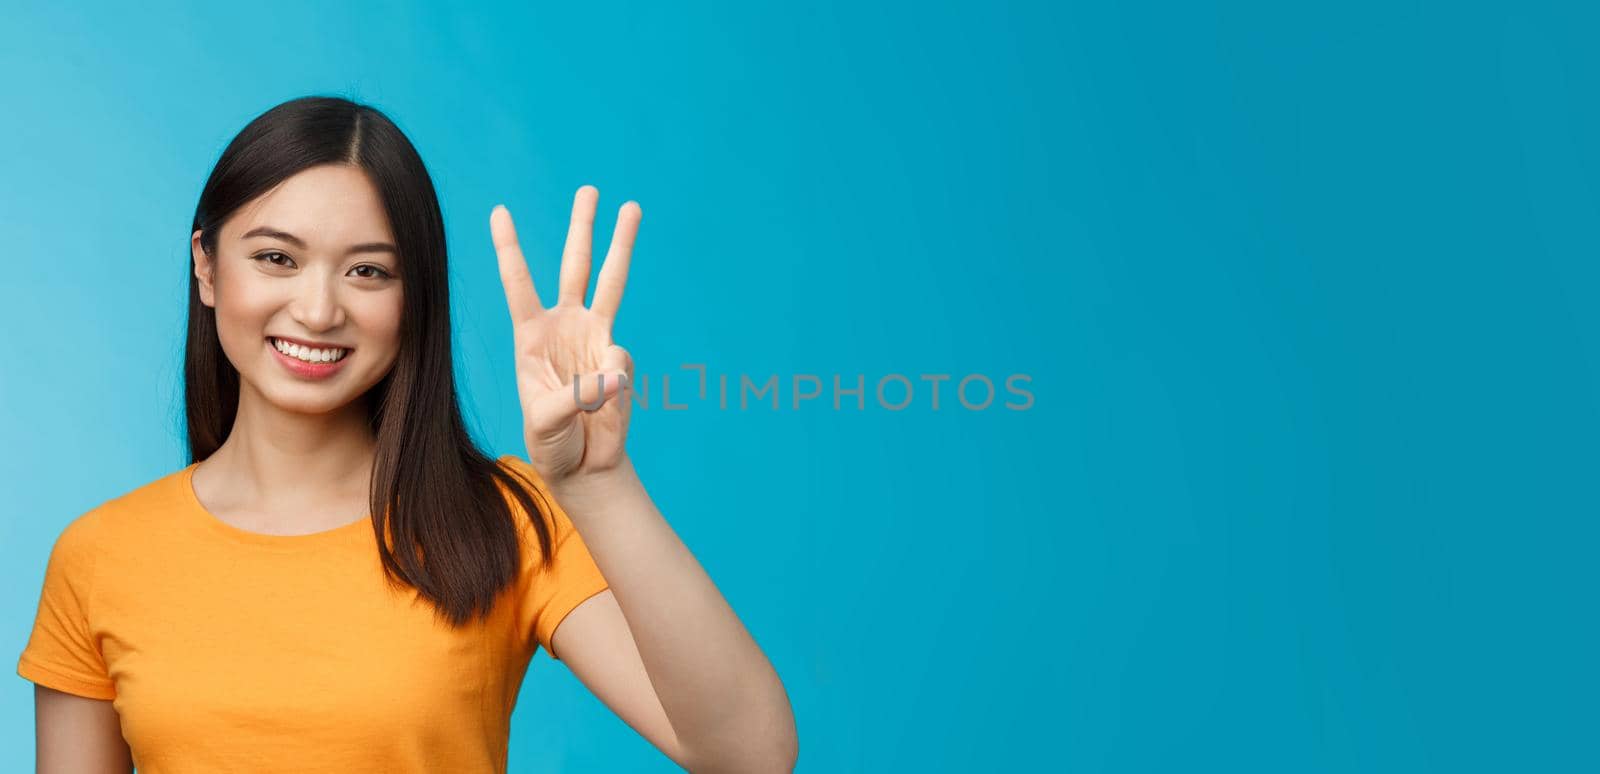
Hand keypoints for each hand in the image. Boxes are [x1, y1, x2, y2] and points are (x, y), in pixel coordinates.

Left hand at [491, 185, 640, 483]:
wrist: (583, 465)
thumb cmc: (551, 443)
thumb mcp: (546, 422)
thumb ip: (577, 397)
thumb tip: (616, 369)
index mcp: (531, 337)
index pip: (519, 284)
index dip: (510, 248)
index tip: (500, 211)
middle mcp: (564, 327)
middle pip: (575, 266)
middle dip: (583, 227)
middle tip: (591, 189)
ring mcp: (595, 338)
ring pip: (611, 282)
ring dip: (621, 245)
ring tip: (632, 207)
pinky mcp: (619, 357)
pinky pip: (622, 360)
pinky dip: (615, 382)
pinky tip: (605, 405)